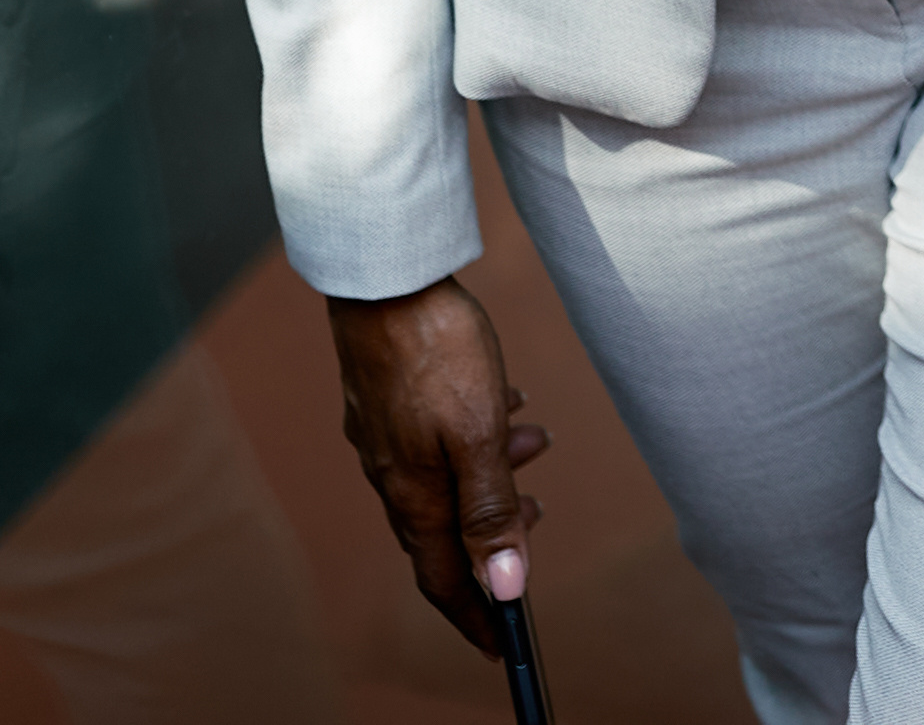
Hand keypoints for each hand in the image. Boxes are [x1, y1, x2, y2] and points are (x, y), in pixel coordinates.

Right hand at [328, 276, 551, 655]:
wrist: (386, 278)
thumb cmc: (436, 351)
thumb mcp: (478, 434)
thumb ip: (491, 510)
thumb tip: (506, 586)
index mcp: (413, 495)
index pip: (443, 580)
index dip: (474, 615)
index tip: (502, 644)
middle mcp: (393, 475)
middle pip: (446, 530)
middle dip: (494, 536)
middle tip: (538, 519)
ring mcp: (385, 437)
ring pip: (445, 476)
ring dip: (495, 473)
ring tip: (536, 441)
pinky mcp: (388, 399)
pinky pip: (436, 437)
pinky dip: (474, 435)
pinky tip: (504, 404)